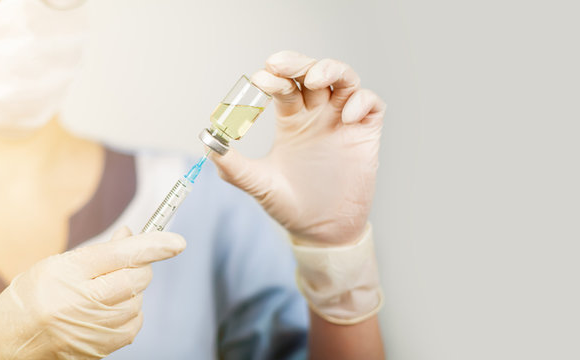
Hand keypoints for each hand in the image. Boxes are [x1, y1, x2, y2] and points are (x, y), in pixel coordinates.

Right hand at [0, 227, 185, 358]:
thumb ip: (98, 253)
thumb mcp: (56, 265)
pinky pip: (132, 327)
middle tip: (124, 267)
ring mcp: (89, 330)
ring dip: (132, 294)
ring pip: (138, 304)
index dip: (153, 246)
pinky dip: (130, 315)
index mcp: (66, 273)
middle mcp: (79, 303)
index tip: (177, 242)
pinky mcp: (96, 350)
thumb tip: (132, 235)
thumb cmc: (28, 299)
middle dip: (139, 269)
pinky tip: (110, 311)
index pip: (120, 254)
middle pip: (135, 280)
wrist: (2, 344)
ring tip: (105, 293)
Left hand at [211, 51, 385, 245]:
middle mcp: (318, 114)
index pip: (284, 86)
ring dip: (331, 70)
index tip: (259, 81)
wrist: (322, 233)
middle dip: (297, 63)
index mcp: (292, 119)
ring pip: (344, 79)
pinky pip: (370, 105)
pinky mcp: (366, 134)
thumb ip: (235, 167)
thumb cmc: (291, 206)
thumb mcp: (259, 186)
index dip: (274, 78)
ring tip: (315, 79)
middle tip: (279, 65)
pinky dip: (361, 101)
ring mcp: (343, 122)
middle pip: (312, 72)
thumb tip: (209, 145)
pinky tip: (345, 117)